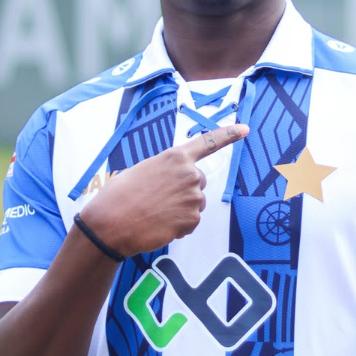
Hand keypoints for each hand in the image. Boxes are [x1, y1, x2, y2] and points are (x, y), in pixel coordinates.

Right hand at [80, 124, 248, 257]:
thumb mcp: (143, 171)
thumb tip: (173, 184)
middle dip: (184, 191)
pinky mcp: (192, 219)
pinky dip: (179, 227)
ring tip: (156, 212)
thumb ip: (166, 171)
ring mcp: (193, 197)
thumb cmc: (119, 196)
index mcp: (175, 156)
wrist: (110, 223)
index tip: (245, 129)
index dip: (228, 135)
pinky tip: (160, 225)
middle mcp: (189, 174)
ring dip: (181, 210)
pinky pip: (191, 223)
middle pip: (199, 182)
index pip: (207, 142)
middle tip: (158, 199)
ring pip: (195, 204)